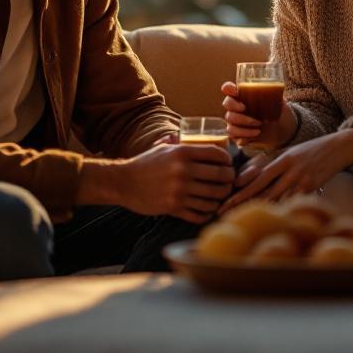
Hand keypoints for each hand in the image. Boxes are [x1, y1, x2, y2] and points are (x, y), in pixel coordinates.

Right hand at [116, 142, 234, 223]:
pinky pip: (199, 213)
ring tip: (221, 196)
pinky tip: (208, 210)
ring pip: (213, 197)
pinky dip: (207, 213)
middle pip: (220, 176)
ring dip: (221, 197)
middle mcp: (183, 171)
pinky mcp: (174, 207)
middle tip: (230, 181)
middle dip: (229, 179)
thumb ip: (181, 144)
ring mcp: (179, 191)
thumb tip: (198, 139)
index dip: (227, 159)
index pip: (215, 154)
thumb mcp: (162, 148)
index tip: (229, 163)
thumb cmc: (144, 164)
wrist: (123, 182)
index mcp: (182, 153)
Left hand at [218, 128, 352, 212]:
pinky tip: (272, 220)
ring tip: (243, 221)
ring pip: (278, 199)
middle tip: (223, 214)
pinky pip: (295, 203)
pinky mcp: (314, 187)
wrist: (341, 147)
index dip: (239, 192)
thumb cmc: (312, 151)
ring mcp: (303, 179)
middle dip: (242, 203)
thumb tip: (251, 179)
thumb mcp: (291, 154)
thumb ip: (274, 167)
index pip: (257, 179)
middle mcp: (290, 169)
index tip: (223, 203)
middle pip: (263, 191)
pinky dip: (283, 211)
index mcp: (282, 159)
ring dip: (261, 211)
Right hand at [220, 81, 296, 148]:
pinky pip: (234, 136)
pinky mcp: (237, 135)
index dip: (228, 88)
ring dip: (243, 124)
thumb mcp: (279, 101)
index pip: (228, 88)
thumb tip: (275, 90)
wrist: (281, 129)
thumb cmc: (277, 111)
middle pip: (227, 104)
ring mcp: (235, 122)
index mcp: (243, 95)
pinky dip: (245, 135)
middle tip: (245, 108)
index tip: (236, 92)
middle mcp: (236, 108)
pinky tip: (256, 134)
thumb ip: (276, 95)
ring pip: (230, 122)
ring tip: (259, 126)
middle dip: (235, 106)